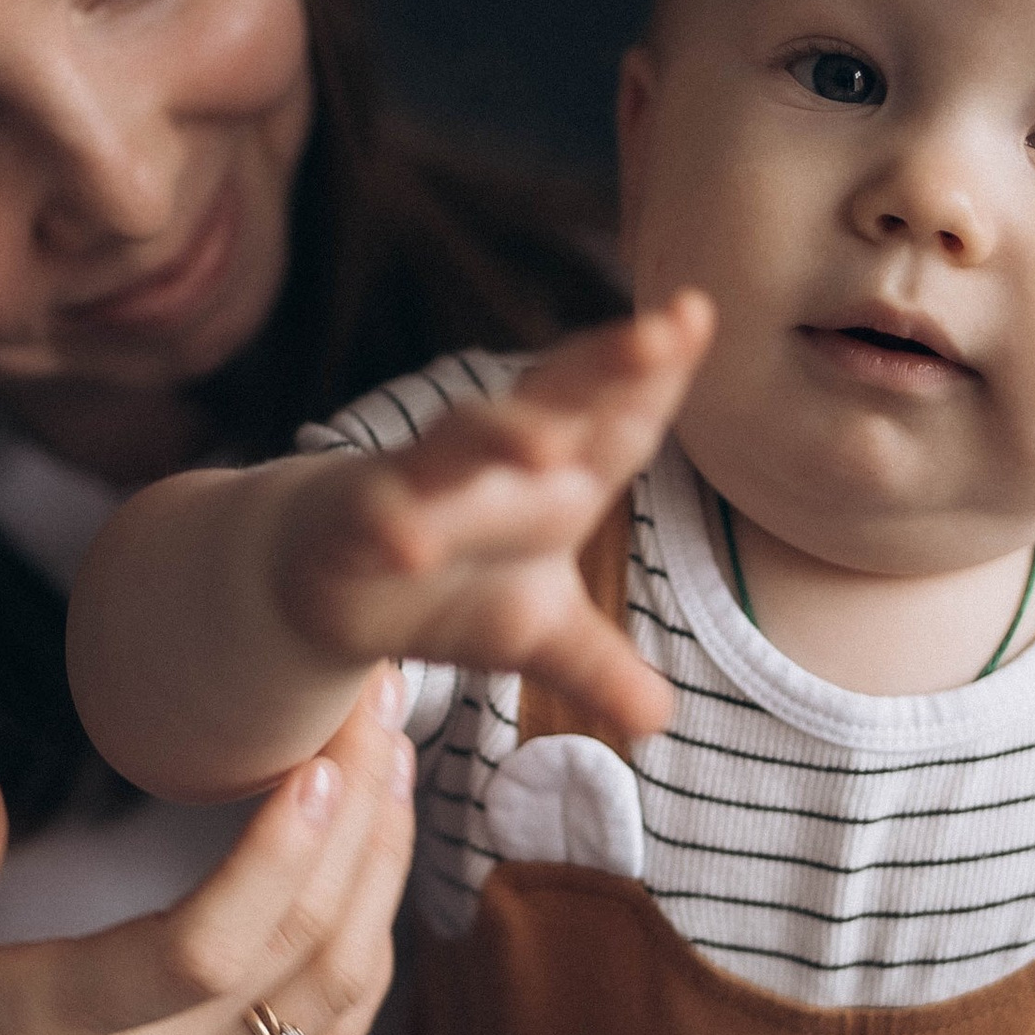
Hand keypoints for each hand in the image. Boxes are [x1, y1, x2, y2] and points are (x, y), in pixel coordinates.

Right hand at [0, 680, 417, 1034]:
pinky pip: (320, 1034)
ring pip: (331, 1000)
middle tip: (376, 708)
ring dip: (379, 881)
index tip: (320, 763)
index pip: (197, 954)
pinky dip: (366, 943)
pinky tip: (370, 859)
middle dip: (357, 828)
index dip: (277, 861)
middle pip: (295, 963)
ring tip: (393, 764)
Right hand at [272, 295, 714, 746]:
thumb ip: (598, 666)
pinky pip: (380, 510)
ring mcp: (428, 480)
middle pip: (556, 399)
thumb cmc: (456, 580)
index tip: (697, 315)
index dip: (657, 372)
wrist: (338, 580)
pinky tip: (411, 545)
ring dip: (500, 437)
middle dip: (603, 365)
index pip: (618, 416)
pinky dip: (395, 523)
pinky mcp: (361, 515)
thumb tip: (659, 718)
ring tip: (546, 449)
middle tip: (655, 337)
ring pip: (465, 440)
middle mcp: (498, 462)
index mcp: (556, 472)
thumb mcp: (537, 631)